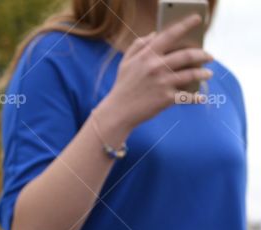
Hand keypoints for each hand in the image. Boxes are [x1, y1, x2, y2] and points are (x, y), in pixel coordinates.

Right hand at [98, 15, 212, 134]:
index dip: (185, 25)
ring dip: (203, 74)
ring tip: (208, 74)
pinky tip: (201, 98)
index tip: (197, 18)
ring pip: (191, 74)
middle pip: (187, 55)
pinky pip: (187, 96)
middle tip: (209, 56)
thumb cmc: (123, 86)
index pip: (169, 35)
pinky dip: (196, 98)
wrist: (118, 112)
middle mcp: (156, 67)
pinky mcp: (165, 99)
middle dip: (203, 54)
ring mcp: (162, 83)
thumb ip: (138, 45)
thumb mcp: (125, 62)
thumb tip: (155, 33)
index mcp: (147, 56)